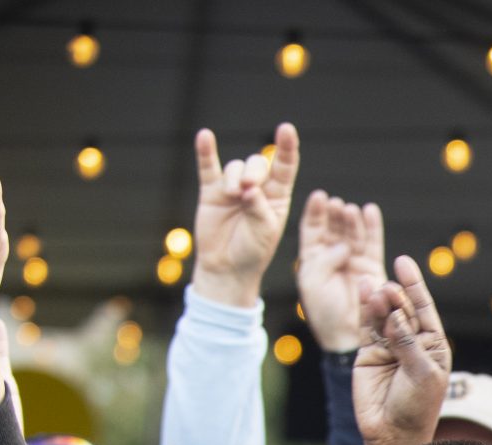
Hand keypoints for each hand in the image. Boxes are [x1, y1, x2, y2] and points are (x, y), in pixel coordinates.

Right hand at [191, 124, 300, 307]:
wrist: (227, 267)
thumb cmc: (253, 252)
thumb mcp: (264, 233)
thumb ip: (259, 209)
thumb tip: (248, 188)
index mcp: (278, 197)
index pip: (285, 167)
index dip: (287, 148)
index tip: (286, 129)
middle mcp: (257, 188)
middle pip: (258, 164)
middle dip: (254, 171)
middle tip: (248, 189)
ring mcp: (233, 188)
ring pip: (235, 167)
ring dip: (234, 177)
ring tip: (234, 195)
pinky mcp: (211, 191)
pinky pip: (208, 167)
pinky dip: (206, 152)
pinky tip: (204, 136)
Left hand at [294, 191, 382, 351]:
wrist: (346, 336)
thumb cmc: (324, 313)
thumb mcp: (312, 283)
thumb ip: (324, 261)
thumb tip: (343, 246)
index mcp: (312, 258)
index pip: (312, 229)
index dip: (315, 212)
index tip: (319, 196)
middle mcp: (333, 256)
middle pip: (334, 227)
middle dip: (335, 214)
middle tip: (337, 204)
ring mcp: (353, 260)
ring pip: (353, 233)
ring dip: (352, 219)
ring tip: (351, 209)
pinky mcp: (372, 267)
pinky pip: (373, 243)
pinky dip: (373, 227)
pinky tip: (370, 210)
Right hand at [354, 256, 451, 444]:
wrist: (393, 432)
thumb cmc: (416, 406)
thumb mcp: (420, 372)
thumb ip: (406, 341)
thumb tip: (394, 312)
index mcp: (433, 343)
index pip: (423, 308)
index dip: (414, 286)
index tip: (403, 263)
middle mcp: (411, 340)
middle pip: (401, 308)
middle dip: (395, 296)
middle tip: (387, 288)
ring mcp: (388, 344)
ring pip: (381, 314)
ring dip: (378, 300)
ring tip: (373, 289)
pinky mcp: (367, 352)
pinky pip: (365, 326)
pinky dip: (363, 310)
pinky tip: (361, 291)